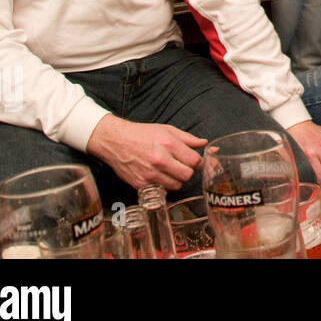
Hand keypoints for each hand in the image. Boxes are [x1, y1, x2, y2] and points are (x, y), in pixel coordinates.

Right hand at [86, 116, 205, 191]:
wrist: (115, 141)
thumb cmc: (142, 134)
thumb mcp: (167, 130)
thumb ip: (188, 139)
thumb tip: (205, 144)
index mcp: (168, 144)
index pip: (194, 161)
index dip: (198, 163)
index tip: (196, 162)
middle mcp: (159, 160)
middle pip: (187, 175)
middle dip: (187, 172)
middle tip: (181, 166)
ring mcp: (149, 174)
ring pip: (175, 185)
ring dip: (176, 180)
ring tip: (169, 171)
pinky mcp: (140, 184)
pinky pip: (160, 190)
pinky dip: (162, 185)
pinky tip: (158, 175)